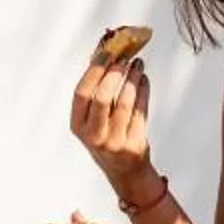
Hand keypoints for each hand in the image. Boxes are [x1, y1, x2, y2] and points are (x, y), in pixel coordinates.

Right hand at [71, 54, 155, 201]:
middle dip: (115, 74)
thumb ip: (96, 92)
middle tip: (124, 58)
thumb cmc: (107, 138)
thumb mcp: (93, 120)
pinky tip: (143, 80)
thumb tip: (106, 54)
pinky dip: (143, 91)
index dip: (94, 71)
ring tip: (138, 65)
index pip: (82, 93)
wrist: (125, 171)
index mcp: (79, 126)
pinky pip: (141, 111)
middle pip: (103, 97)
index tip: (106, 53)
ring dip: (133, 79)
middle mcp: (94, 135)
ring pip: (125, 103)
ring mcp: (115, 142)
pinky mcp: (134, 144)